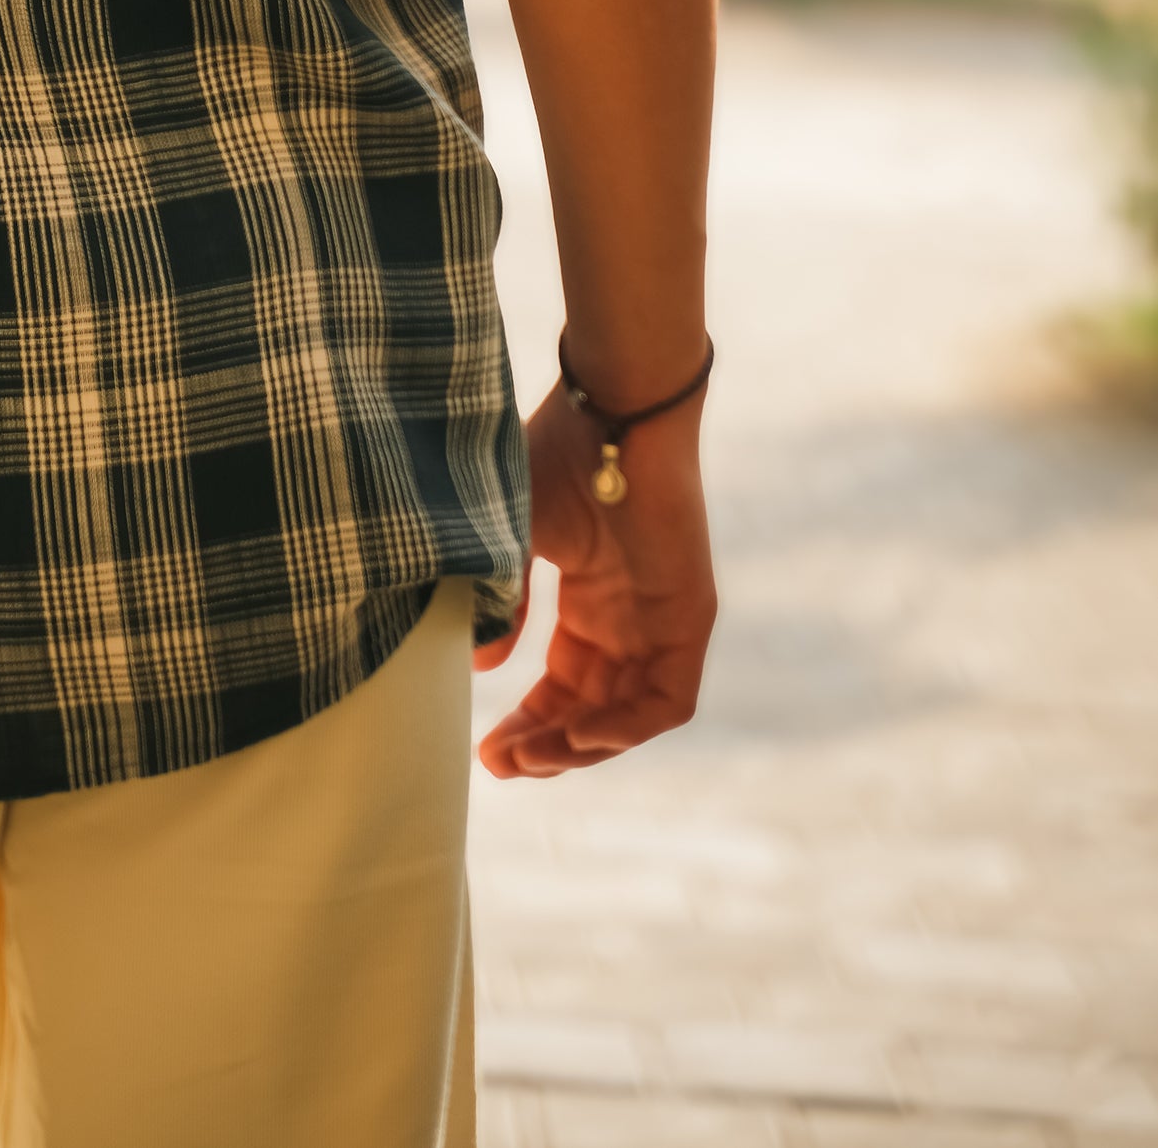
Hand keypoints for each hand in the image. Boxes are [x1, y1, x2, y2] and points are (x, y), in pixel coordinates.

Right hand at [474, 383, 715, 777]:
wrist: (614, 407)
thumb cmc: (558, 453)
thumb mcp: (512, 533)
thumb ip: (504, 601)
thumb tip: (482, 666)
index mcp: (589, 595)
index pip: (563, 682)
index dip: (527, 721)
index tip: (484, 750)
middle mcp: (627, 615)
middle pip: (591, 708)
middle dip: (544, 745)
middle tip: (497, 765)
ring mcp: (661, 619)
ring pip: (627, 714)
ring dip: (578, 746)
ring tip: (528, 757)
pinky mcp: (690, 617)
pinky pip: (665, 699)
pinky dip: (624, 726)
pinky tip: (578, 734)